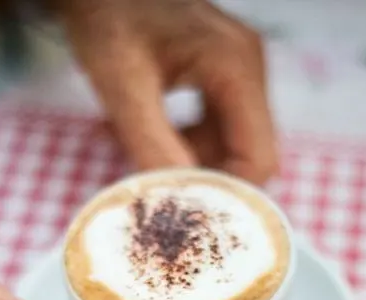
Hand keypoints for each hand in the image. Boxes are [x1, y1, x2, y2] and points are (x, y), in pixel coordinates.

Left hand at [57, 0, 277, 183]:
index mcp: (235, 67)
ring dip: (187, 159)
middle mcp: (247, 67)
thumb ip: (151, 143)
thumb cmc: (106, 15)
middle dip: (204, 177)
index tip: (186, 214)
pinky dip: (181, 139)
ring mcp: (237, 68)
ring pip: (229, 142)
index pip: (259, 156)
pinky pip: (213, 123)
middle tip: (158, 188)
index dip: (228, 194)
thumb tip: (176, 199)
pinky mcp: (219, 71)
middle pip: (249, 152)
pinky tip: (141, 132)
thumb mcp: (122, 85)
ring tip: (135, 151)